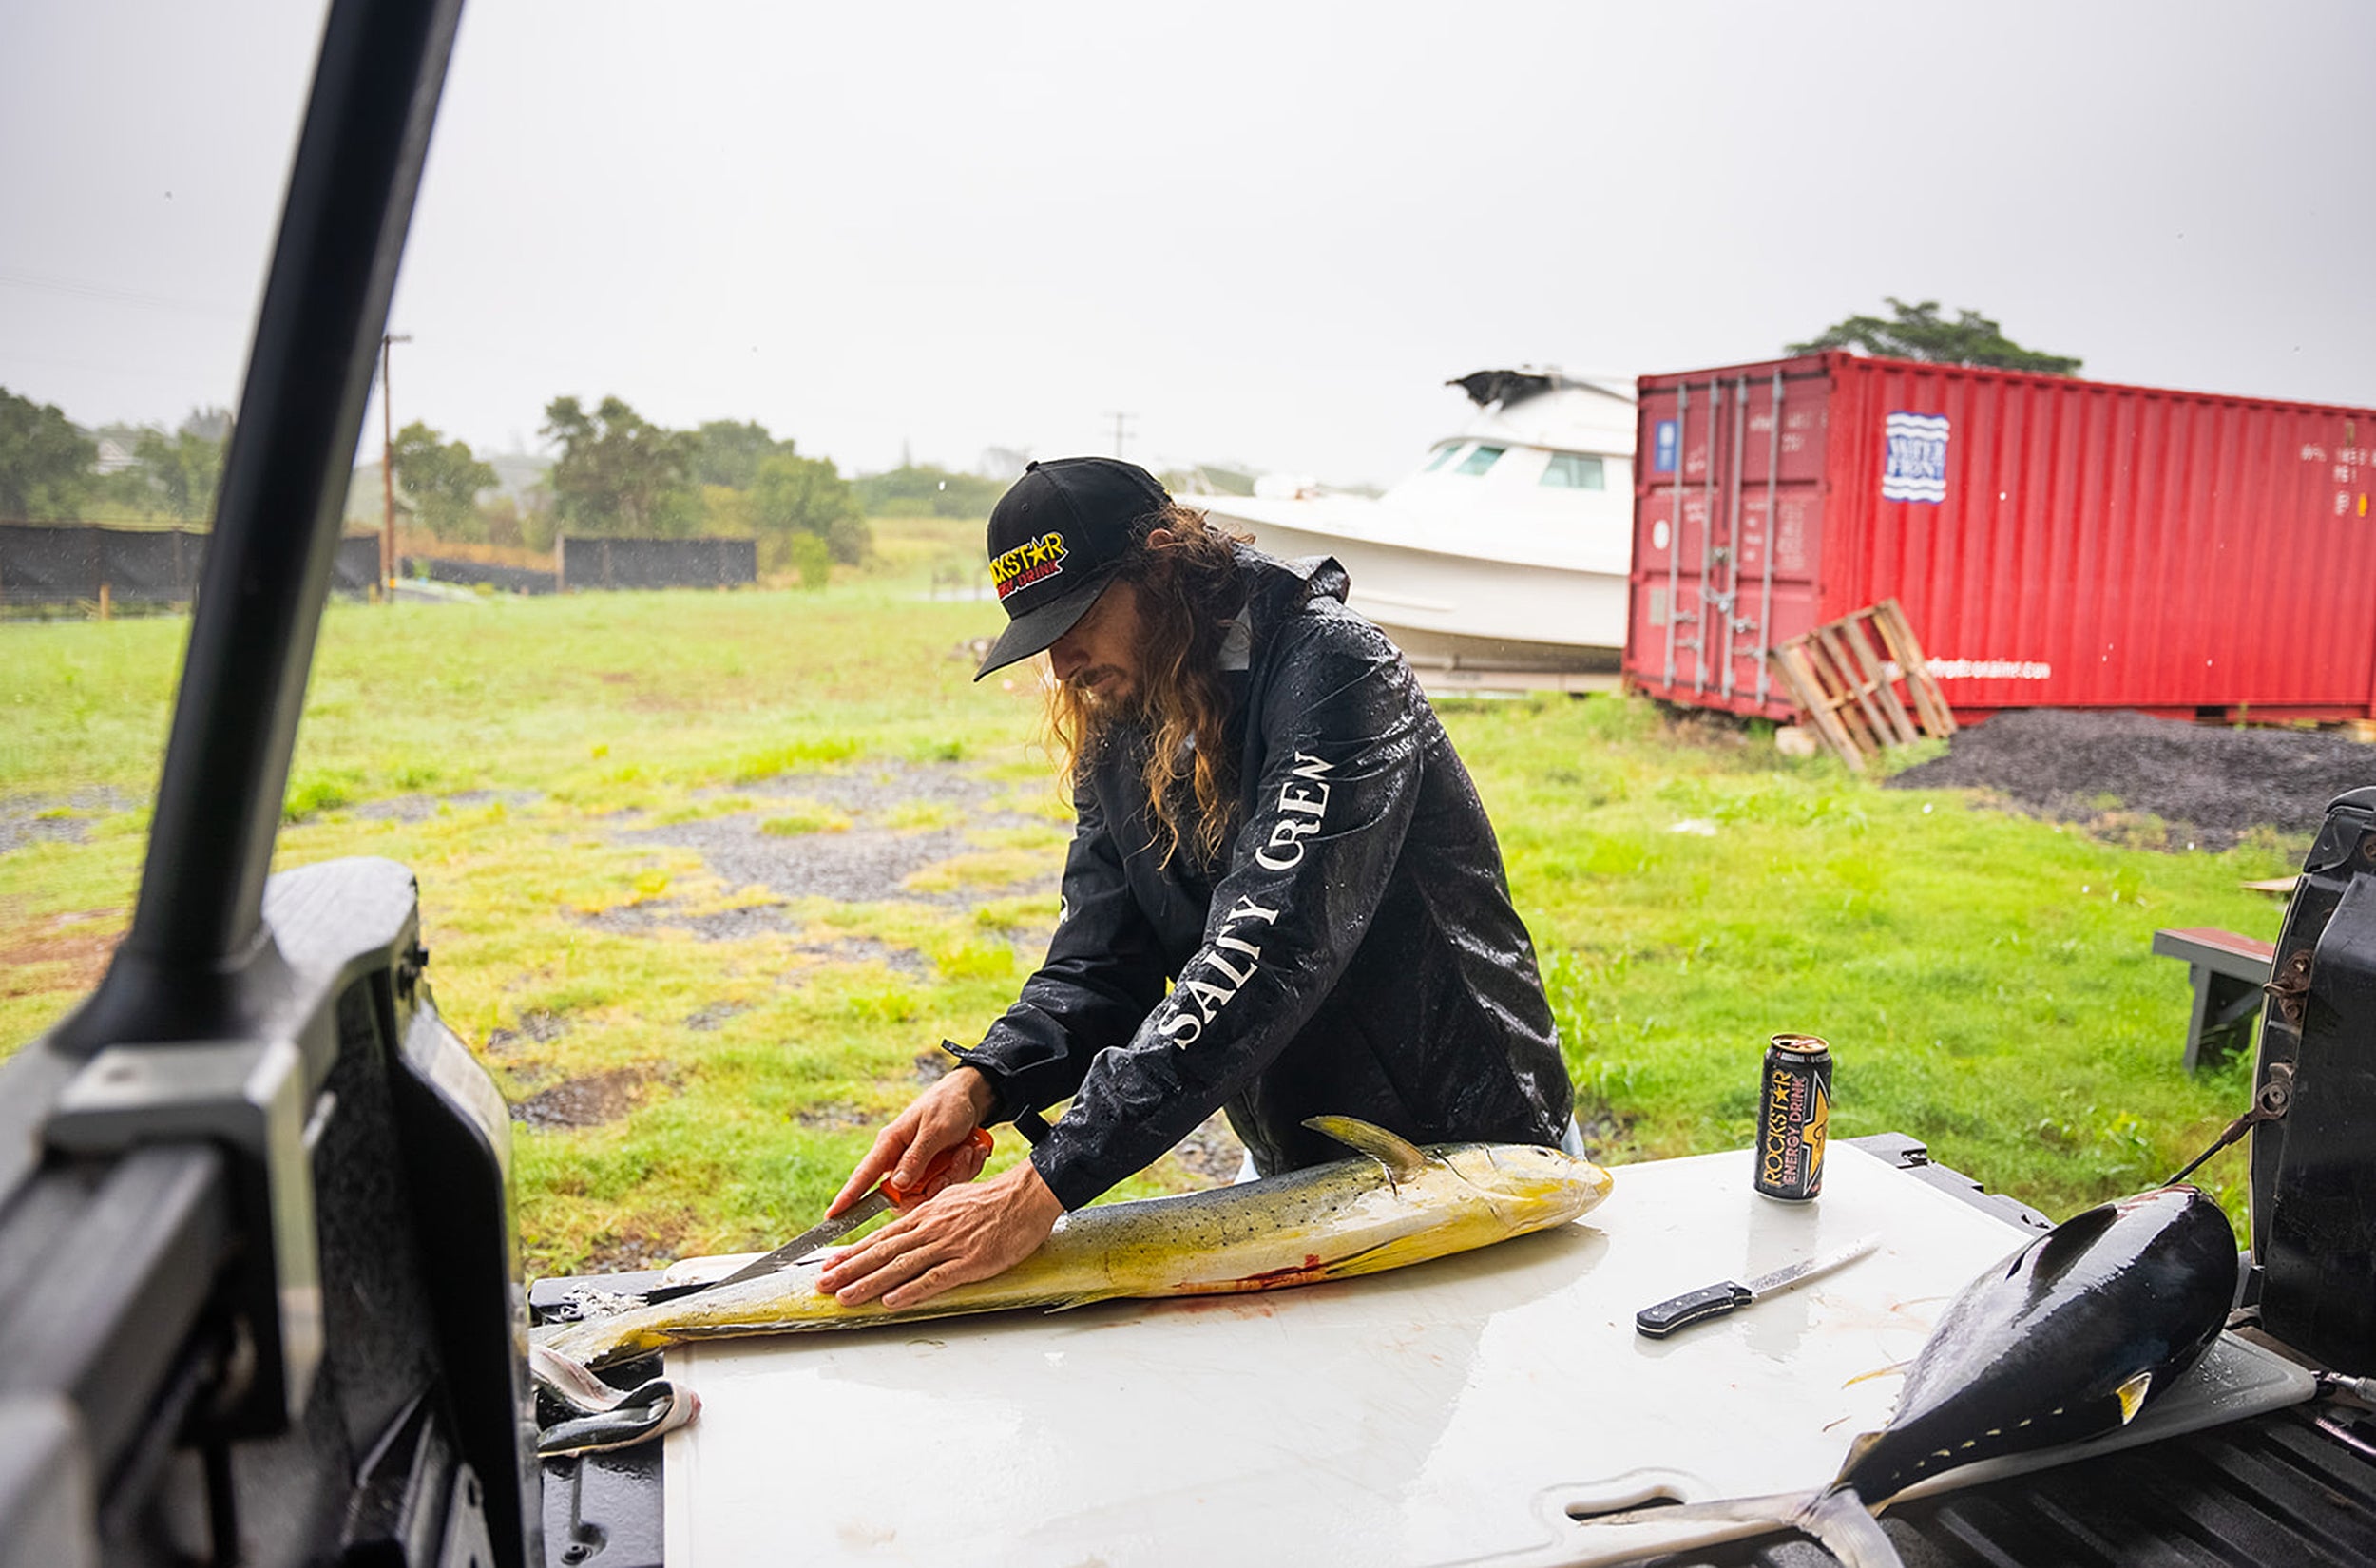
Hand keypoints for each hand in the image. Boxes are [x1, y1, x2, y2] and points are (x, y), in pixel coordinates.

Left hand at [815, 1161, 1064, 1309]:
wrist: (1026, 1197)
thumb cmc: (993, 1201)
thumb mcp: (951, 1201)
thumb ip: (928, 1217)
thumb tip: (907, 1228)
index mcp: (925, 1215)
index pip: (881, 1237)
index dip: (852, 1252)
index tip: (829, 1264)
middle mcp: (930, 1229)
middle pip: (882, 1252)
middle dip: (849, 1269)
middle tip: (822, 1285)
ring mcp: (948, 1245)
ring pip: (901, 1266)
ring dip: (869, 1283)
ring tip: (845, 1297)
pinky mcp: (969, 1261)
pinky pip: (935, 1277)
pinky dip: (912, 1290)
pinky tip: (892, 1301)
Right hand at [829, 1066, 996, 1217]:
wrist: (971, 1097)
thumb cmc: (947, 1105)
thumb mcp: (935, 1129)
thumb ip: (916, 1157)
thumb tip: (896, 1186)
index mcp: (890, 1144)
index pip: (863, 1176)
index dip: (848, 1198)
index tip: (832, 1216)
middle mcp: (899, 1160)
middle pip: (906, 1197)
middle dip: (937, 1185)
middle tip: (959, 1158)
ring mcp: (917, 1168)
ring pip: (931, 1194)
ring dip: (956, 1173)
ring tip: (967, 1149)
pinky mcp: (934, 1172)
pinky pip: (947, 1187)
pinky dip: (964, 1170)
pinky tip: (971, 1150)